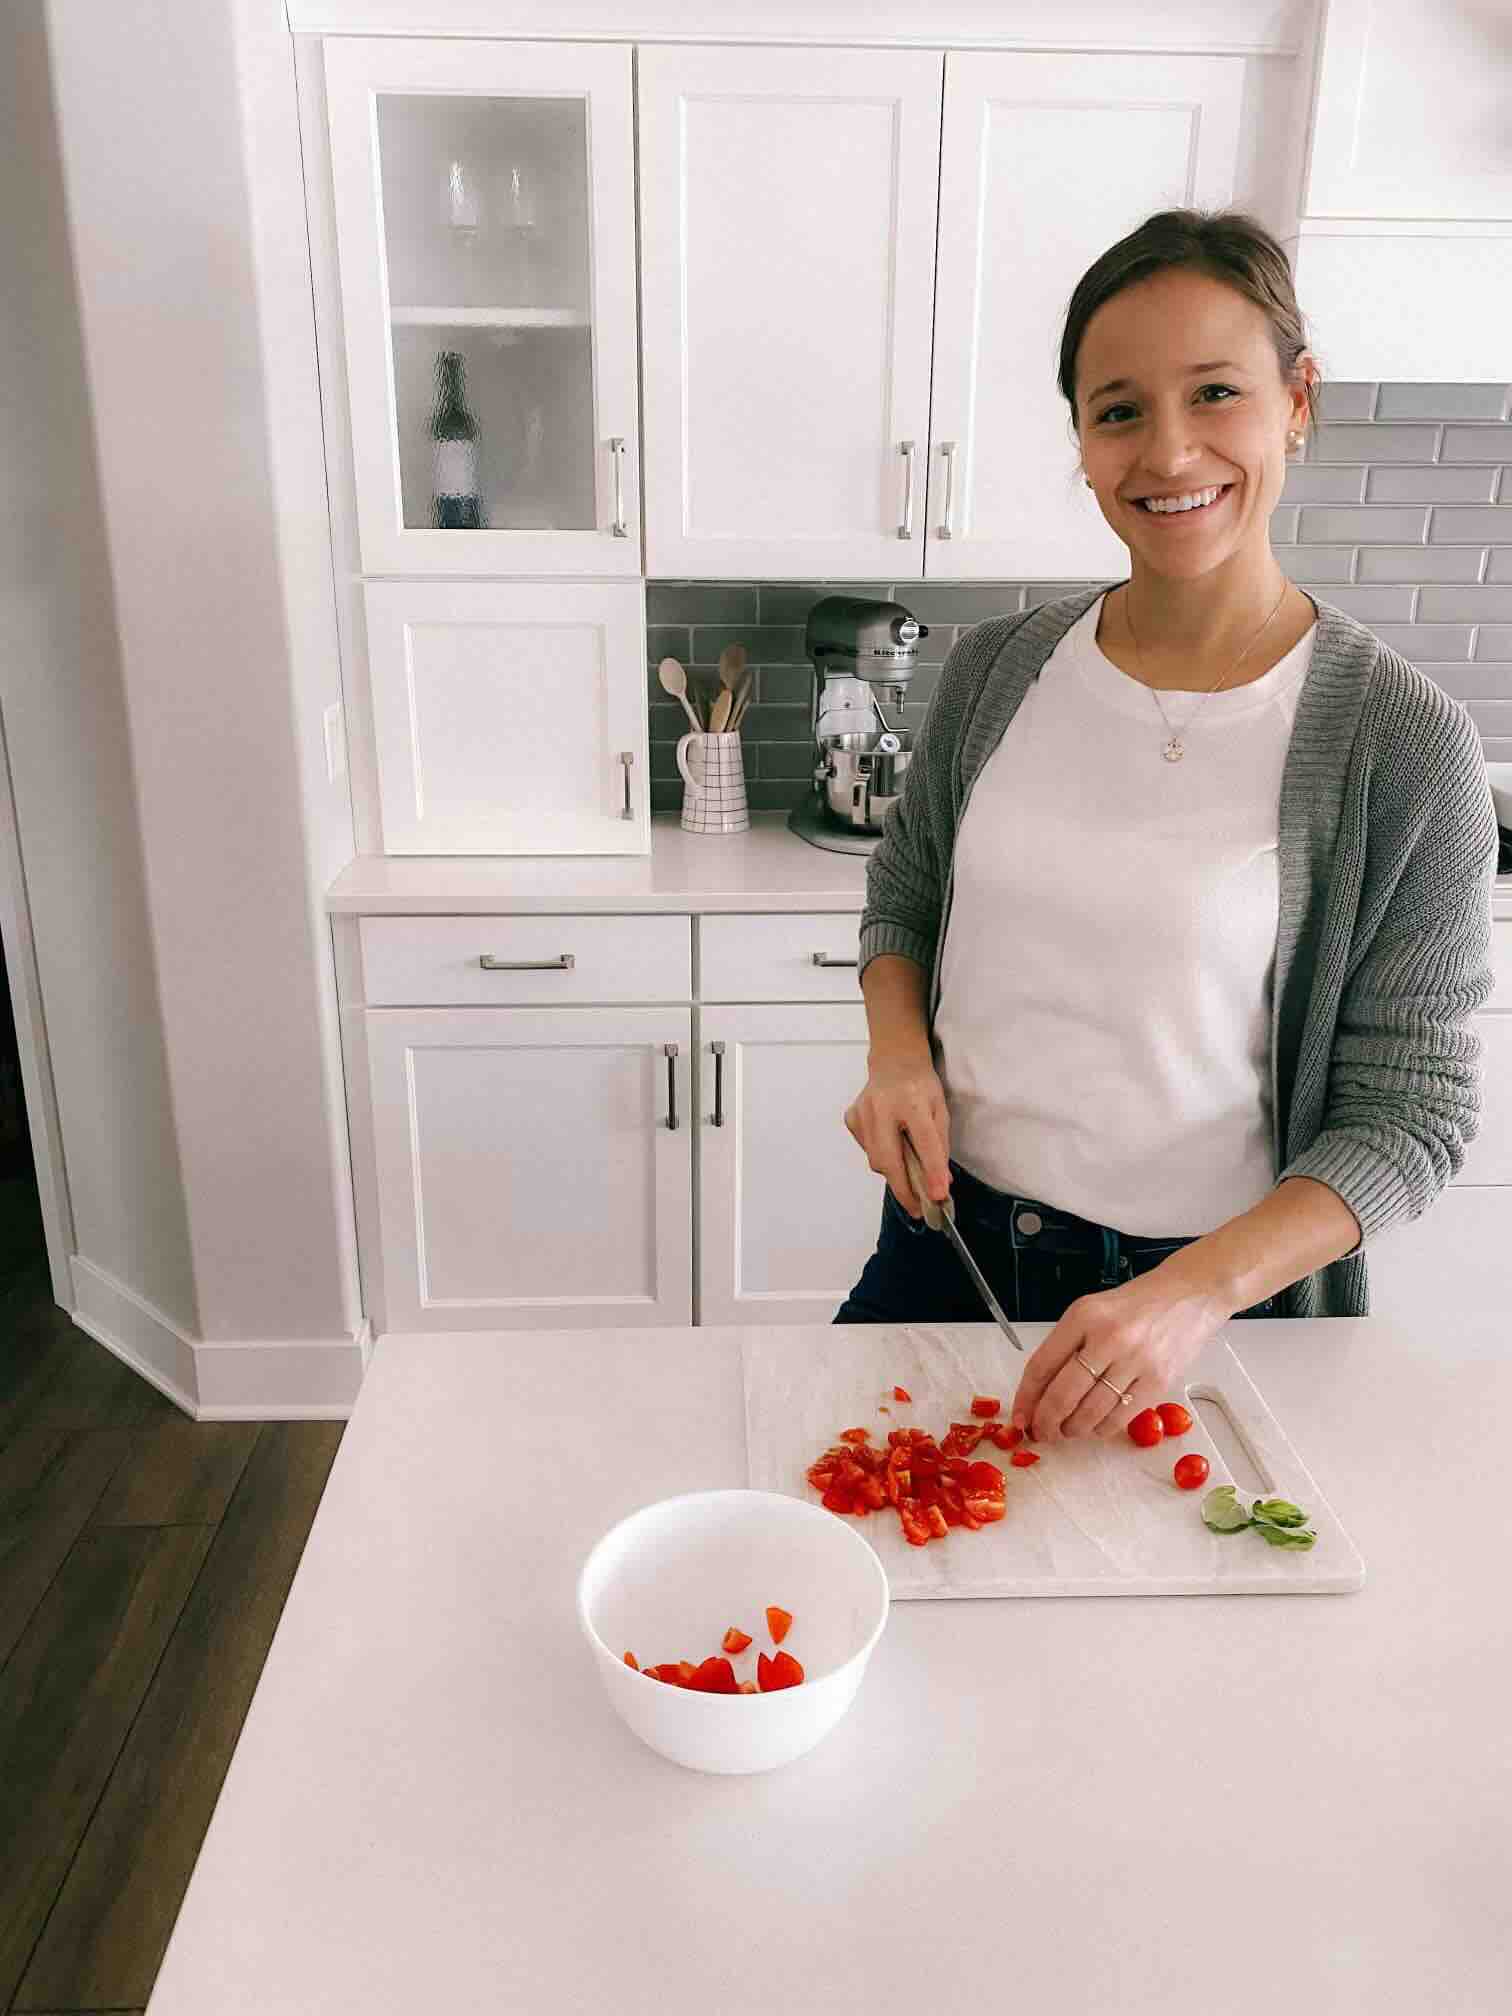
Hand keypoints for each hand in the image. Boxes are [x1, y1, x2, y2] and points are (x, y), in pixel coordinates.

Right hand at [843, 1049, 951, 1216]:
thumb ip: (940, 1147)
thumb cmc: (921, 1087)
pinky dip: (881, 1157)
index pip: (924, 1142)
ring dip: (894, 1173)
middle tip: (918, 1209)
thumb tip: (940, 1184)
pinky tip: (890, 1144)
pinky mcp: (852, 1119)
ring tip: (909, 1175)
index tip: (937, 1197)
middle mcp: (883, 1106)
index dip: (932, 1172)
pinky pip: (868, 1150)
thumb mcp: (940, 1111)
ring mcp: (863, 1113)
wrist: (894, 1062)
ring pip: (876, 1160)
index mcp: (913, 1100)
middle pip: (889, 1159)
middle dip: (904, 1189)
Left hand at [1008, 1251, 1235, 1443]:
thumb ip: (1064, 1346)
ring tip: (1066, 1431)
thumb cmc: (1135, 1305)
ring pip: (1090, 1412)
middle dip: (1046, 1422)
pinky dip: (1101, 1429)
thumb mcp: (1090, 1311)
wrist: (1188, 1295)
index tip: (1020, 1416)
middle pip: (1063, 1394)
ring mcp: (1135, 1360)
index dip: (1026, 1398)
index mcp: (1083, 1316)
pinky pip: (1120, 1417)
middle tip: (1041, 1432)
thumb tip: (1038, 1392)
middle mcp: (1108, 1337)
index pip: (1042, 1365)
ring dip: (1072, 1430)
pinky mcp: (1158, 1381)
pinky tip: (1094, 1427)